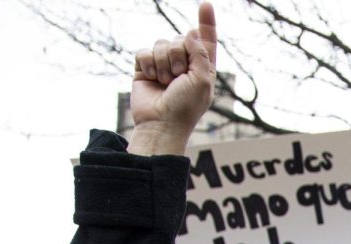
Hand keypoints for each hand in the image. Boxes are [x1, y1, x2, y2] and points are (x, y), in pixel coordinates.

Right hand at [129, 2, 217, 155]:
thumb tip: (192, 31)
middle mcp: (183, 63)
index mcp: (202, 67)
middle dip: (178, 56)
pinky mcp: (144, 68)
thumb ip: (200, 53)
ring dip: (163, 63)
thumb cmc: (185, 107)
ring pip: (160, 43)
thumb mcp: (202, 80)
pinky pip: (143, 51)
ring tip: (165, 82)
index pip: (205, 40)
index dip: (206, 22)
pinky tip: (151, 79)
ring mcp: (163, 65)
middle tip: (177, 78)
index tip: (206, 4)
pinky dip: (147, 64)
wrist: (160, 123)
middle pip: (179, 38)